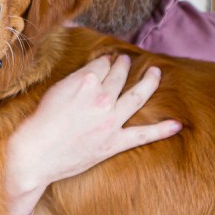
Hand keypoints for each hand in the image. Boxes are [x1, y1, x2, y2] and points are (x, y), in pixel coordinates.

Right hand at [4, 54, 181, 214]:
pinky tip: (177, 124)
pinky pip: (142, 135)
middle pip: (119, 76)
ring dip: (149, 82)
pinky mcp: (114, 142)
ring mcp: (110, 121)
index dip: (104, 62)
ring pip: (137, 96)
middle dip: (124, 66)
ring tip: (156, 73)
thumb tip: (93, 71)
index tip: (106, 62)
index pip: (101, 65)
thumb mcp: (55, 90)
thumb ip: (76, 79)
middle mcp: (102, 98)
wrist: (37, 153)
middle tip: (127, 61)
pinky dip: (161, 130)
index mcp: (85, 81)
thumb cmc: (40, 122)